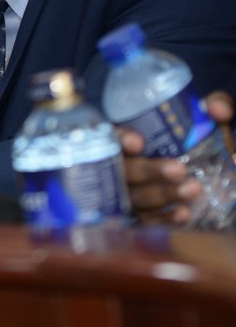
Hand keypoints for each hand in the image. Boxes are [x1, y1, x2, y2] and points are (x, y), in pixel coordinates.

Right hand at [124, 90, 233, 224]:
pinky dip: (164, 218)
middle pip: (124, 170)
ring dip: (162, 195)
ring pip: (134, 197)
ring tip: (193, 191)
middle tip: (179, 170)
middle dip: (150, 171)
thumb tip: (217, 110)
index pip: (110, 136)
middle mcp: (118, 164)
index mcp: (125, 135)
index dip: (119, 139)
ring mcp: (125, 192)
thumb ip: (216, 105)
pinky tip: (184, 214)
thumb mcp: (204, 117)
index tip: (138, 142)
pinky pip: (145, 221)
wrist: (198, 163)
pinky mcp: (138, 214)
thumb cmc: (192, 137)